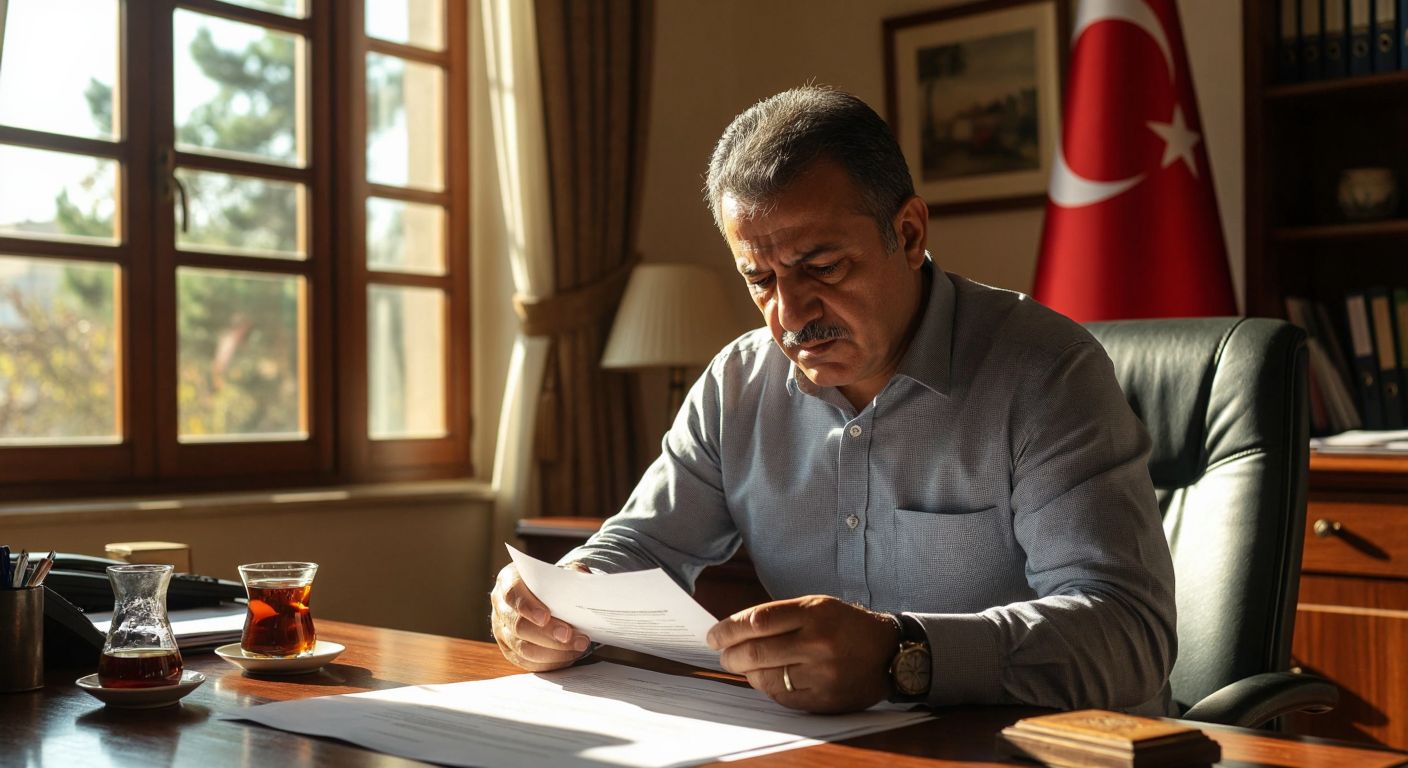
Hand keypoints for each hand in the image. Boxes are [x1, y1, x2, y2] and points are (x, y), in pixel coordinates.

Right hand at [490, 562, 592, 671]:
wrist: (543, 596)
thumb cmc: (550, 583)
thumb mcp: (559, 571)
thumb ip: (570, 573)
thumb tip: (583, 579)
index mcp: (508, 581)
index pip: (512, 594)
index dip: (528, 607)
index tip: (545, 617)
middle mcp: (501, 607)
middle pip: (519, 626)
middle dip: (547, 634)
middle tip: (569, 636)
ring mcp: (502, 631)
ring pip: (524, 649)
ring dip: (554, 651)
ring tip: (578, 646)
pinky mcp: (510, 650)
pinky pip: (528, 662)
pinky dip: (551, 661)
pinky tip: (569, 655)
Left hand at [705, 595, 899, 712]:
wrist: (889, 652)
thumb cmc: (845, 626)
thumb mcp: (818, 606)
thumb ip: (779, 616)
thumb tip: (734, 631)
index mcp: (814, 612)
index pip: (757, 621)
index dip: (728, 629)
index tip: (713, 636)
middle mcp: (818, 642)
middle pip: (756, 651)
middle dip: (730, 655)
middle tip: (723, 655)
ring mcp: (822, 673)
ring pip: (766, 677)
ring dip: (747, 673)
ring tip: (745, 668)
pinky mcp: (826, 698)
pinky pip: (783, 697)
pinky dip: (769, 688)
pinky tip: (769, 679)